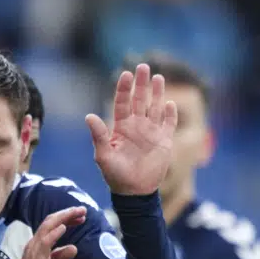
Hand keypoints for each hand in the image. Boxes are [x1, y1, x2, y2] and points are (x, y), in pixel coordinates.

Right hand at [14, 207, 86, 258]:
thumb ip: (60, 257)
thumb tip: (73, 248)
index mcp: (38, 244)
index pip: (52, 226)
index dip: (66, 218)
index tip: (81, 217)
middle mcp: (34, 243)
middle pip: (51, 221)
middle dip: (67, 213)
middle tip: (83, 210)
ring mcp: (34, 249)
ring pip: (48, 226)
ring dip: (64, 217)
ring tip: (77, 212)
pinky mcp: (36, 257)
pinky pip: (45, 241)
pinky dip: (54, 233)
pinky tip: (64, 227)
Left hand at [87, 64, 177, 196]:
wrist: (135, 191)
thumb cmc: (115, 175)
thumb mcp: (103, 156)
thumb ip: (98, 135)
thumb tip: (89, 116)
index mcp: (121, 127)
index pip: (123, 102)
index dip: (124, 88)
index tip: (126, 74)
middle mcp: (137, 126)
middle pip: (140, 100)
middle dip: (142, 83)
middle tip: (144, 66)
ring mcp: (152, 132)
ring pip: (155, 107)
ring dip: (157, 93)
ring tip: (158, 77)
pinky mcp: (164, 141)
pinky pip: (169, 124)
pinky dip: (170, 114)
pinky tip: (169, 103)